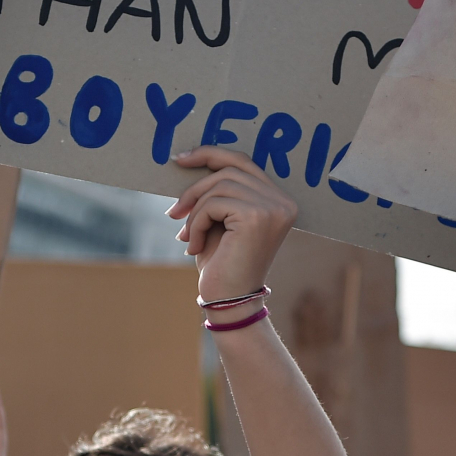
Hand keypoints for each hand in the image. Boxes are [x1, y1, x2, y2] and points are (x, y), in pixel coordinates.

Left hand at [168, 147, 297, 304]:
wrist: (230, 301)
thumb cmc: (223, 263)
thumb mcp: (221, 219)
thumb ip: (218, 191)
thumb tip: (190, 158)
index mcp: (280, 200)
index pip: (243, 162)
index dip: (211, 154)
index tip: (181, 159)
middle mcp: (282, 201)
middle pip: (228, 170)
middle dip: (195, 188)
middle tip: (173, 212)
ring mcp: (272, 208)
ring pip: (218, 186)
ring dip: (195, 211)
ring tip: (187, 236)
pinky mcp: (256, 217)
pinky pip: (213, 203)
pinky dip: (196, 222)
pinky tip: (193, 246)